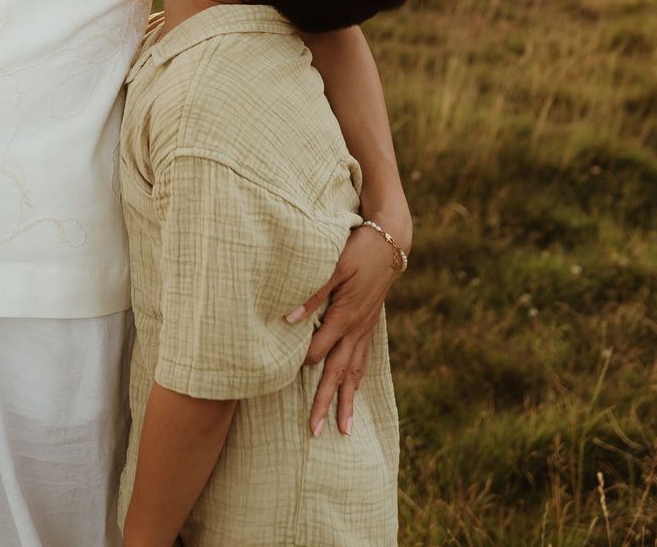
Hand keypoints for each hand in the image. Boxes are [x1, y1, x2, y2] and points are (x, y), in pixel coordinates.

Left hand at [286, 223, 402, 435]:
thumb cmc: (358, 249)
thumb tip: (289, 319)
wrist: (391, 241)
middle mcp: (356, 329)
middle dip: (327, 403)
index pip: (319, 351)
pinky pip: (363, 359)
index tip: (284, 383)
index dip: (301, 366)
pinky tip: (354, 391)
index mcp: (344, 316)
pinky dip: (357, 380)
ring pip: (354, 372)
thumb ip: (312, 293)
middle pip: (338, 373)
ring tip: (344, 431)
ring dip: (346, 401)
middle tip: (316, 432)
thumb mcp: (334, 265)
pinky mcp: (369, 323)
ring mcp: (365, 328)